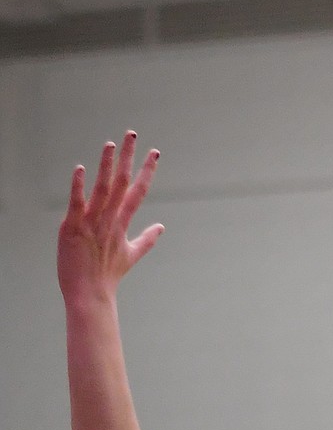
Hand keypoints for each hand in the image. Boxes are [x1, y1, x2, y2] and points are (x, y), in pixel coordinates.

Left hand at [58, 131, 163, 303]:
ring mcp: (92, 223)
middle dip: (129, 158)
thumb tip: (161, 228)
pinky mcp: (74, 227)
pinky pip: (77, 203)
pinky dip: (79, 186)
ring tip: (112, 144)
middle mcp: (110, 220)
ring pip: (102, 189)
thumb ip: (146, 240)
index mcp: (122, 224)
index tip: (155, 152)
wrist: (90, 295)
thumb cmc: (107, 276)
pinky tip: (80, 168)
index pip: (138, 192)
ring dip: (107, 166)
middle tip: (132, 134)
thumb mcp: (131, 256)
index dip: (147, 171)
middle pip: (122, 183)